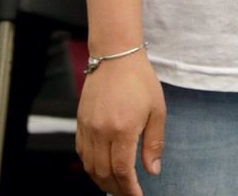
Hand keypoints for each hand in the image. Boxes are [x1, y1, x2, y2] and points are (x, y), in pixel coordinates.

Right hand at [77, 55, 165, 195]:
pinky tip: (100, 169)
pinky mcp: (80, 122)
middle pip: (104, 173)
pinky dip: (90, 167)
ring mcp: (88, 127)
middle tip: (128, 194)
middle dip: (117, 189)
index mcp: (123, 129)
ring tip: (115, 186)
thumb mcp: (157, 109)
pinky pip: (82, 153)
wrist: (116, 55)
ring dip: (101, 181)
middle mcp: (102, 131)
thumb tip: (152, 171)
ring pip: (90, 167)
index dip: (130, 189)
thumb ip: (154, 142)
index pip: (123, 171)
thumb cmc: (140, 79)